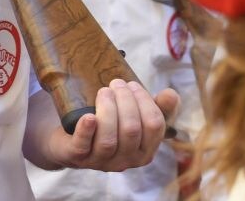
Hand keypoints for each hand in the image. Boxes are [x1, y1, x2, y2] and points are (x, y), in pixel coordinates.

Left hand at [47, 79, 178, 171]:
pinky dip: (87, 130)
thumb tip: (171, 94)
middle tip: (116, 83)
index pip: (154, 126)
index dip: (145, 101)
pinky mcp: (78, 156)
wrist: (72, 141)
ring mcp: (101, 161)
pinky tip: (89, 116)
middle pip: (131, 130)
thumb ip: (155, 106)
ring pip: (109, 139)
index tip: (132, 84)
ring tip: (104, 92)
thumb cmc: (109, 126)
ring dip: (107, 110)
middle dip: (125, 101)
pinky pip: (83, 146)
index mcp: (145, 151)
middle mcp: (126, 161)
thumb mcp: (134, 116)